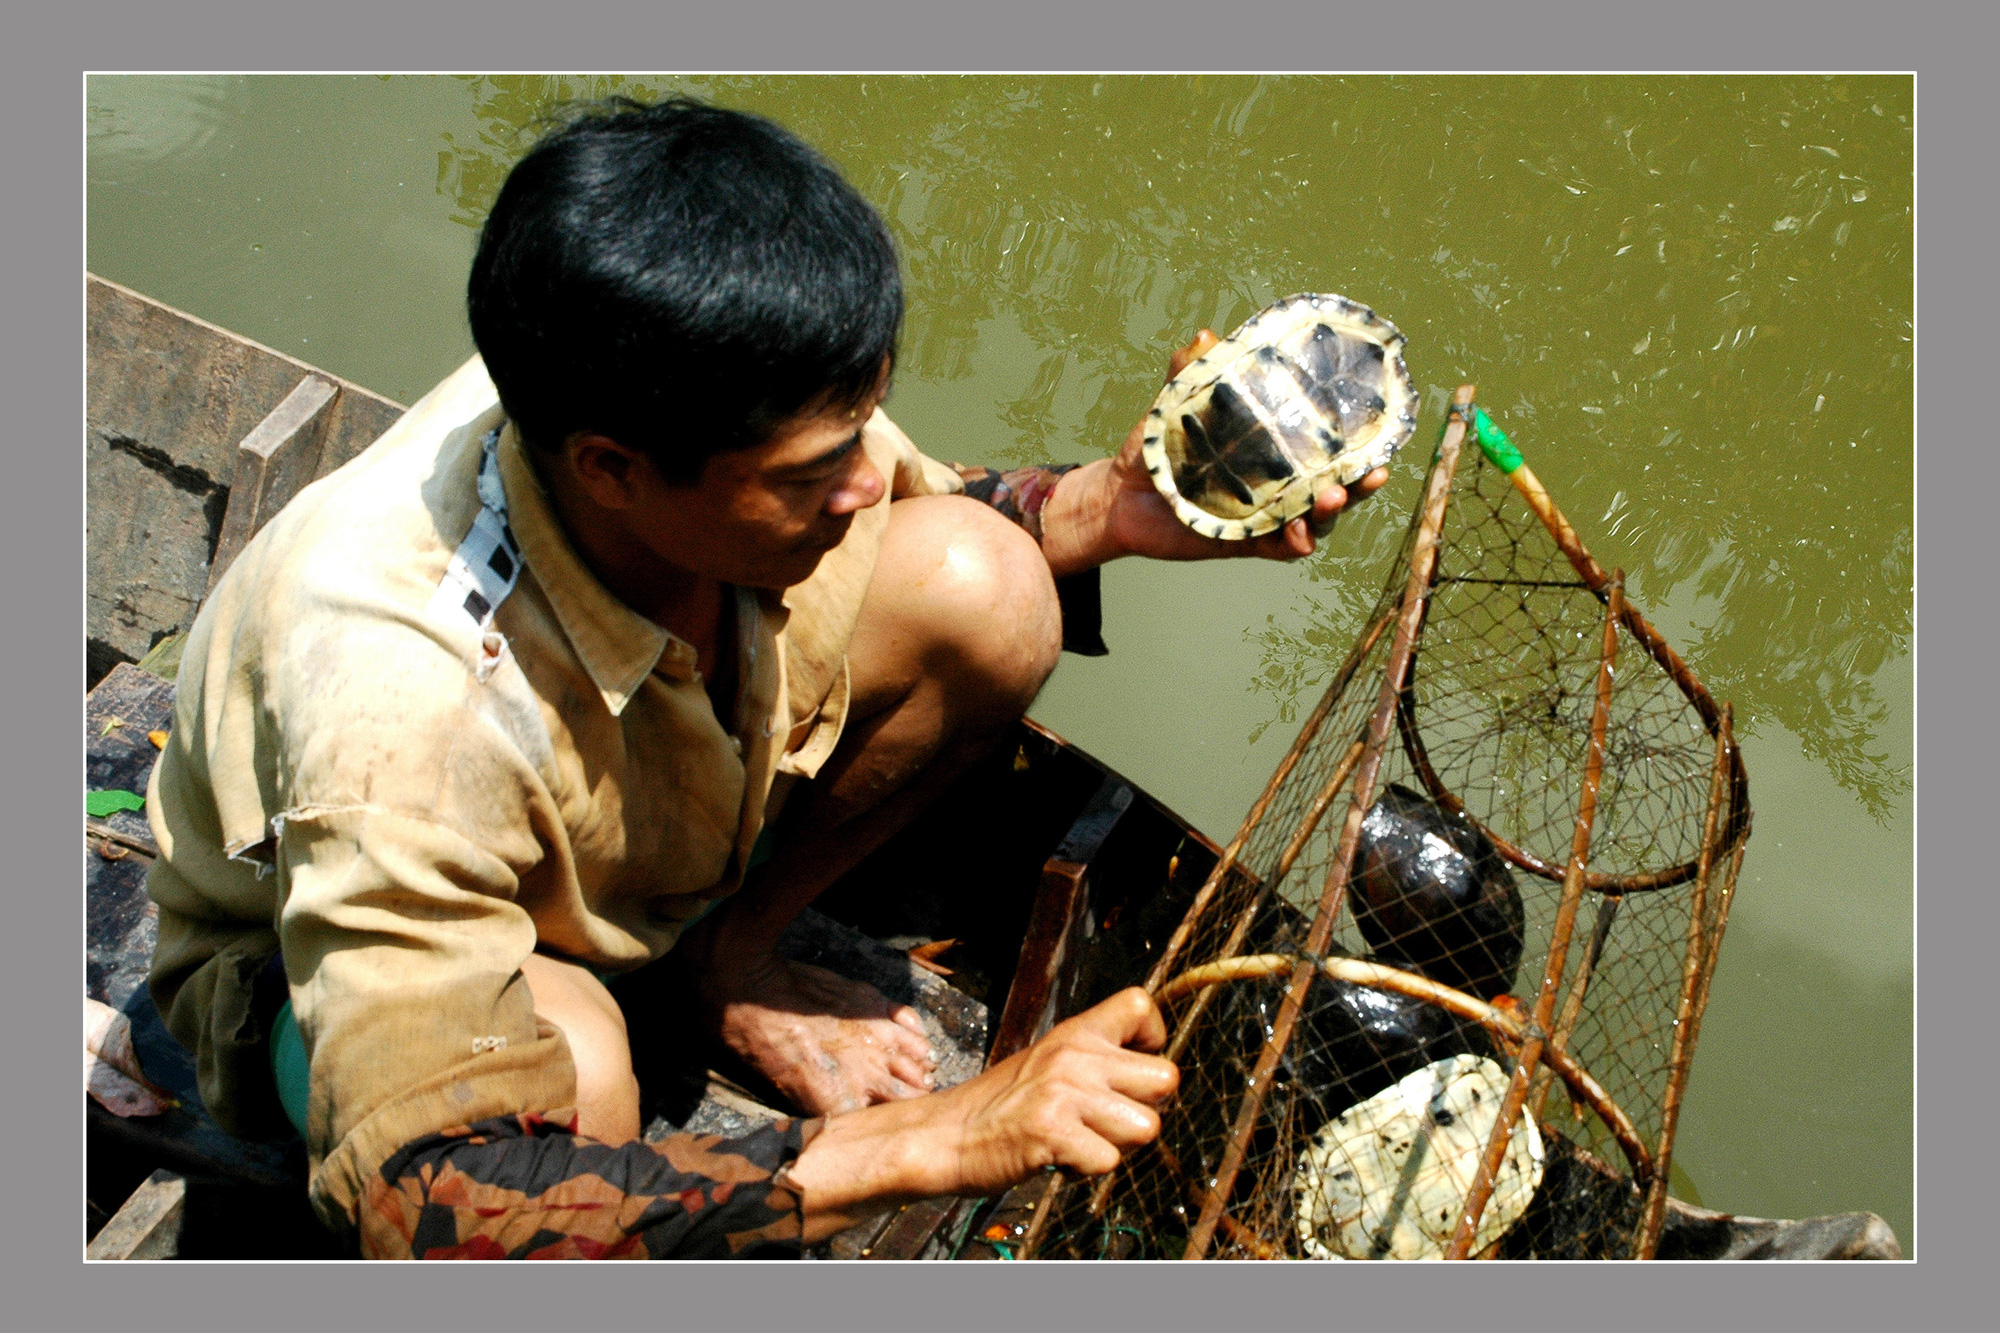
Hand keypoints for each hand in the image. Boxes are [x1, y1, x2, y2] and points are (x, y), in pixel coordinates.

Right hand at [784, 988, 1178, 1235]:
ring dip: (1117, 1146)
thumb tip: (1153, 1076)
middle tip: (1105, 1120)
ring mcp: (1064, 1092)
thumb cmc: (999, 1107)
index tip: (1130, 1069)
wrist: (944, 1136)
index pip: (1141, 1005)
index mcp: (1074, 1033)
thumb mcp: (1047, 1063)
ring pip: (1146, 1126)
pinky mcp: (1052, 1132)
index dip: (1152, 1040)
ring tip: (1079, 1140)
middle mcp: (1074, 1055)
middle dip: (1146, 1109)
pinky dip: (1085, 1172)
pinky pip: (1109, 1162)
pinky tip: (1058, 1158)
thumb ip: (1094, 1061)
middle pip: (1166, 1079)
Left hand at [1038, 330, 1390, 578]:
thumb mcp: (1178, 403)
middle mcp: (1278, 486)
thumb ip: (1192, 371)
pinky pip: (1278, 548)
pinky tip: (1300, 536)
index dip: (1358, 445)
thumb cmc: (1160, 447)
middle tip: (1376, 473)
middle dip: (1359, 484)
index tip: (1381, 435)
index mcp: (1274, 451)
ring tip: (1333, 498)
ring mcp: (1264, 516)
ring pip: (1313, 521)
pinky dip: (1294, 544)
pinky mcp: (1243, 542)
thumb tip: (1206, 334)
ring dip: (1330, 513)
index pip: (1326, 449)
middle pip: (1334, 488)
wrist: (1119, 493)